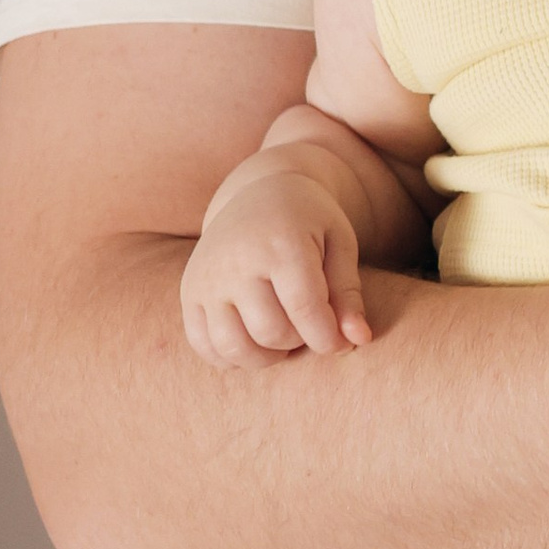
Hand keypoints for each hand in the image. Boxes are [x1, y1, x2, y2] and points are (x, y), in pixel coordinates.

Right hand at [179, 165, 371, 362]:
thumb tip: (359, 339)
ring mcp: (206, 278)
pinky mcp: (189, 292)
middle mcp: (236, 261)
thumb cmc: (308, 222)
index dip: (328, 338)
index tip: (340, 342)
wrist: (258, 191)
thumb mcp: (339, 243)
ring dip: (266, 356)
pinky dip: (231, 357)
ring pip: (233, 346)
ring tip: (283, 336)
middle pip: (270, 332)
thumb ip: (348, 292)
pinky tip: (253, 340)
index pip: (305, 309)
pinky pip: (204, 345)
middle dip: (299, 342)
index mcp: (280, 242)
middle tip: (308, 326)